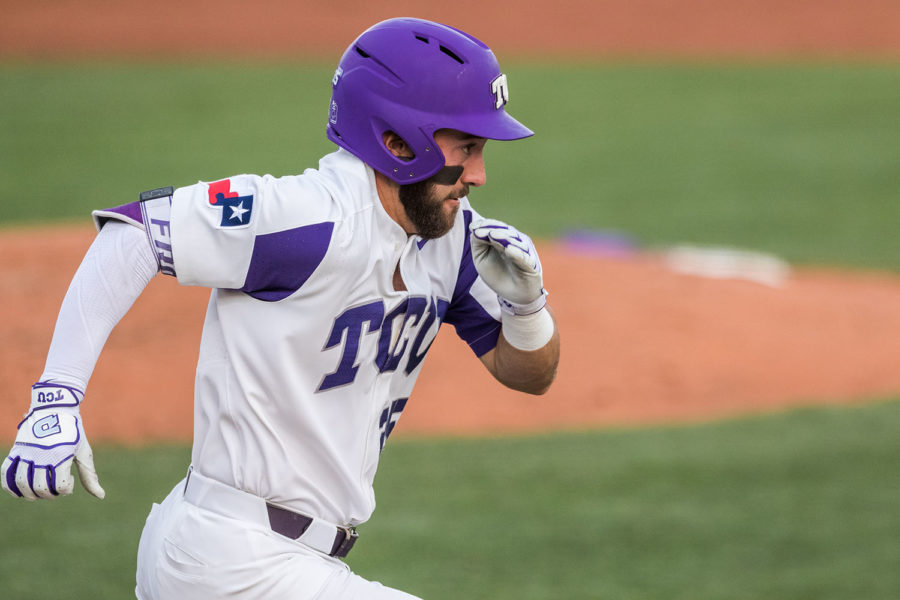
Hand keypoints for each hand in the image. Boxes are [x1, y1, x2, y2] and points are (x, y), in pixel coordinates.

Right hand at [2, 383, 104, 499]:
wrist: (55, 408)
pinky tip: (19, 491)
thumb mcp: (83, 451)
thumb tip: (101, 496)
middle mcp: (42, 455)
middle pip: (39, 488)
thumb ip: (89, 475)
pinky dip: (9, 486)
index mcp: (62, 455)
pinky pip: (6, 472)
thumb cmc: (73, 431)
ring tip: (38, 492)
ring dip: (29, 494)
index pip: (60, 486)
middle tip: (54, 489)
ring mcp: (27, 452)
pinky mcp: (16, 450)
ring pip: (21, 483)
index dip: (65, 489)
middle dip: (48, 494)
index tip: (69, 480)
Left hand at [469, 218, 546, 313]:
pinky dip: (517, 253)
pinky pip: (524, 257)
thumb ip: (477, 244)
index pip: (495, 227)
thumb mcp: (481, 259)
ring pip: (515, 241)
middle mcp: (515, 242)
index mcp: (503, 239)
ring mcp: (524, 252)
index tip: (472, 227)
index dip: (484, 225)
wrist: (514, 296)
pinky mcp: (531, 265)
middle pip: (505, 231)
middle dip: (492, 229)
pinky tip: (509, 249)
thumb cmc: (497, 275)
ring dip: (503, 237)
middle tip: (479, 231)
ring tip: (493, 235)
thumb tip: (474, 229)